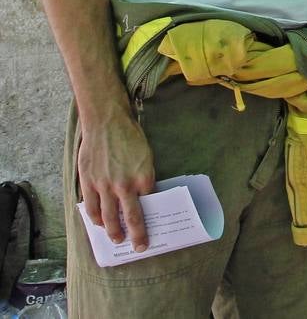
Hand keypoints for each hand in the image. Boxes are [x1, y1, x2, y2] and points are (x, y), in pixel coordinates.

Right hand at [77, 113, 155, 249]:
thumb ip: (144, 177)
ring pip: (108, 217)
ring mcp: (104, 186)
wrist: (106, 123)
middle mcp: (124, 185)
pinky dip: (94, 219)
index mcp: (143, 177)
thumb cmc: (129, 137)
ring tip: (117, 240)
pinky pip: (90, 207)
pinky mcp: (88, 183)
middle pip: (131, 217)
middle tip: (140, 247)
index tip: (154, 226)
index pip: (149, 203)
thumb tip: (143, 195)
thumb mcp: (146, 157)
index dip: (151, 215)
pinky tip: (98, 224)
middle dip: (137, 235)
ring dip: (113, 232)